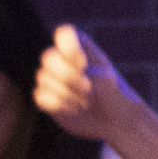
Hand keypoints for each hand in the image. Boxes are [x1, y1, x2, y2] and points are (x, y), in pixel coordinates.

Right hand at [34, 25, 138, 141]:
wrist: (117, 124)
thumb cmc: (116, 97)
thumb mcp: (108, 82)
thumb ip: (88, 74)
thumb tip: (68, 79)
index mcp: (81, 49)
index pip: (64, 34)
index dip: (69, 48)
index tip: (83, 64)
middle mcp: (63, 60)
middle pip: (48, 57)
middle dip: (67, 75)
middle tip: (88, 89)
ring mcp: (53, 79)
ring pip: (43, 78)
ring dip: (68, 94)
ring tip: (88, 103)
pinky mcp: (48, 98)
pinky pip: (40, 96)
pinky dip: (59, 105)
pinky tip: (75, 110)